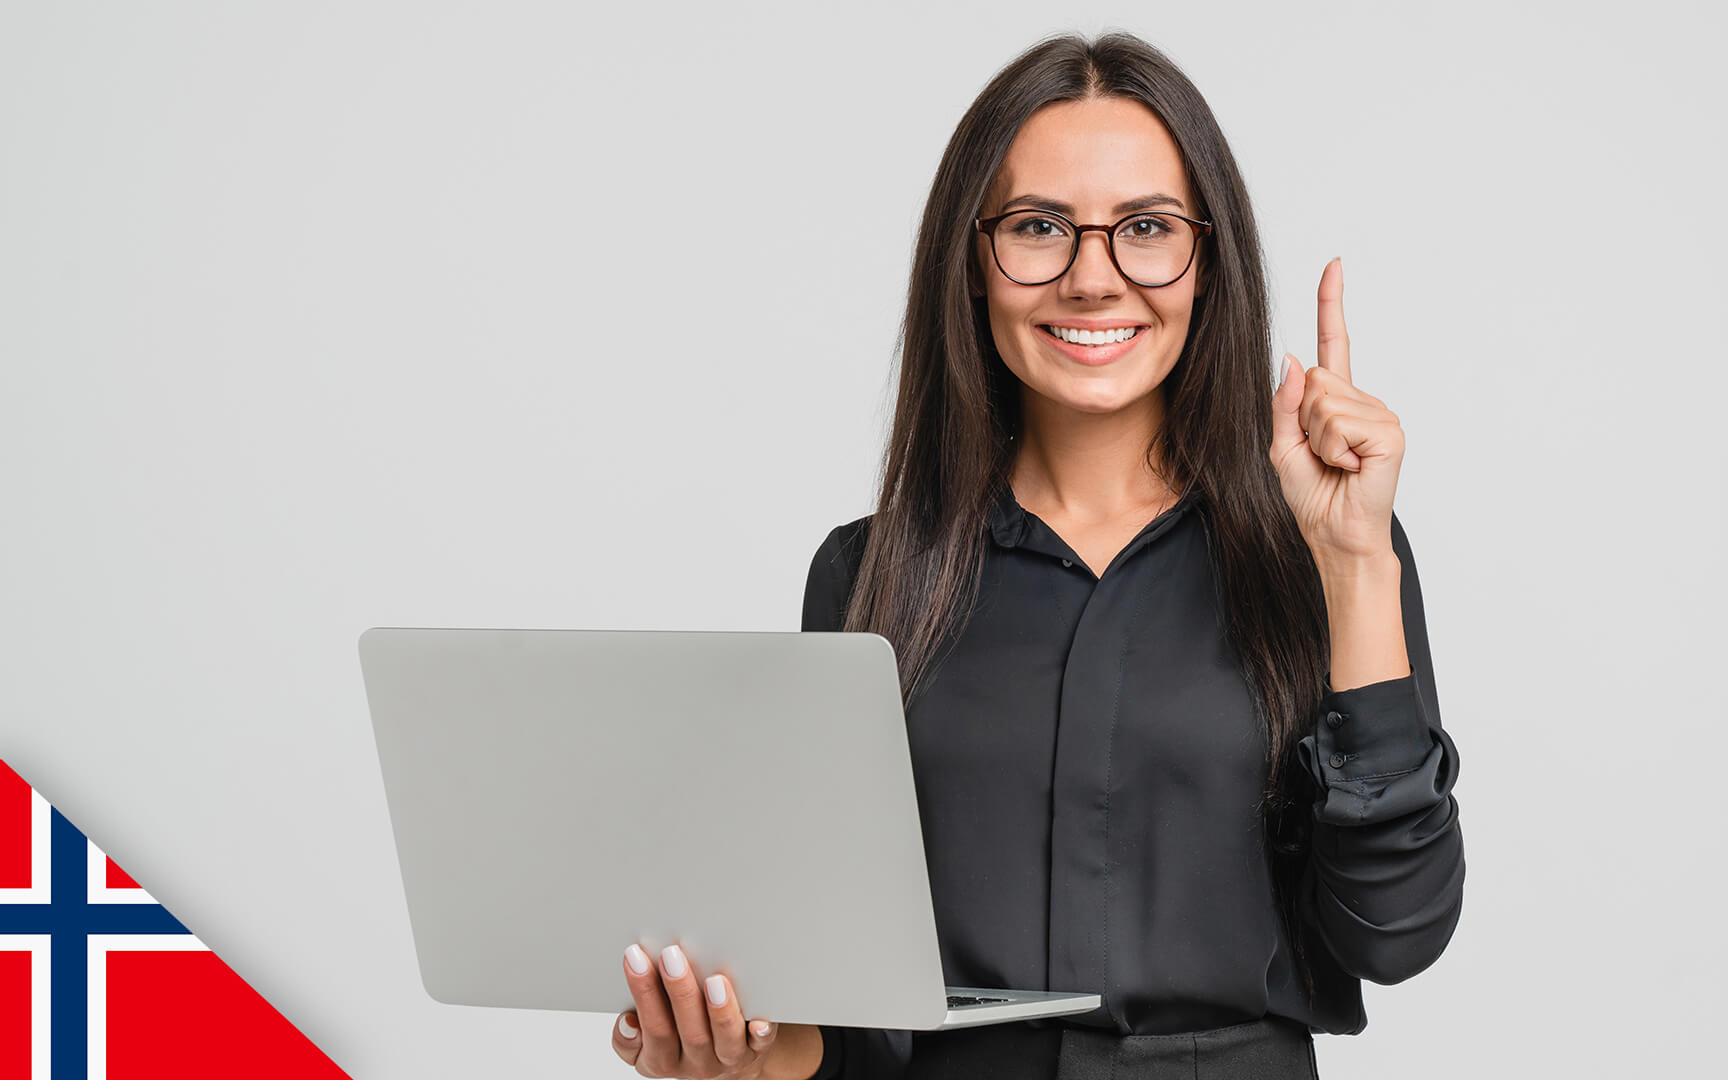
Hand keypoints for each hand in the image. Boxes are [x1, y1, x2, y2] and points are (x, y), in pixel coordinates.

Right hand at [612, 941, 780, 1078]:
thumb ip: (629, 1037)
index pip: (651, 1029)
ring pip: (724, 1039)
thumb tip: (628, 1022)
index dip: (642, 993)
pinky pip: (761, 1045)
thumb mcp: (646, 1044)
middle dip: (678, 991)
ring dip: (719, 1010)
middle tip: (670, 956)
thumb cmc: (680, 1035)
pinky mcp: (756, 1051)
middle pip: (688, 1031)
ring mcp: (727, 1058)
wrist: (723, 1058)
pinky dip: (761, 1033)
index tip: (634, 957)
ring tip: (714, 981)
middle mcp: (696, 1063)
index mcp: (662, 1059)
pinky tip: (760, 1021)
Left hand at [1269, 257, 1403, 563]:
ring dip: (1318, 440)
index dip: (1332, 304)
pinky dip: (1334, 450)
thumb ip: (1284, 403)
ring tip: (1337, 464)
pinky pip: (1339, 423)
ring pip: (1323, 402)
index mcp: (1337, 400)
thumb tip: (1292, 358)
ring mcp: (1381, 415)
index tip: (1334, 265)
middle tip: (1321, 455)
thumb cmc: (1314, 496)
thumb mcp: (1282, 446)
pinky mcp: (1390, 433)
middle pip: (1313, 380)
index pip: (1334, 342)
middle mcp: (1364, 401)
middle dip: (1303, 421)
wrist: (1336, 536)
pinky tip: (1352, 468)